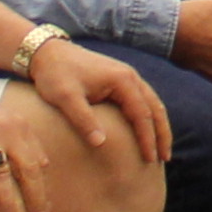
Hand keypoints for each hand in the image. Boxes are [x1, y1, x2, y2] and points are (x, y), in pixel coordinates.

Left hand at [32, 39, 177, 164]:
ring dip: (159, 126)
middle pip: (155, 108)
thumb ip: (83, 119)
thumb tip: (101, 143)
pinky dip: (149, 116)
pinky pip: (143, 100)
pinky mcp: (120, 79)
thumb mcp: (65, 98)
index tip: (150, 159)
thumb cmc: (55, 74)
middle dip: (162, 134)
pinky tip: (148, 129)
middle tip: (164, 158)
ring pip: (152, 103)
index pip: (142, 114)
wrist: (47, 52)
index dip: (147, 138)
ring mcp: (127, 76)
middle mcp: (130, 76)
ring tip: (161, 148)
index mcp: (122, 80)